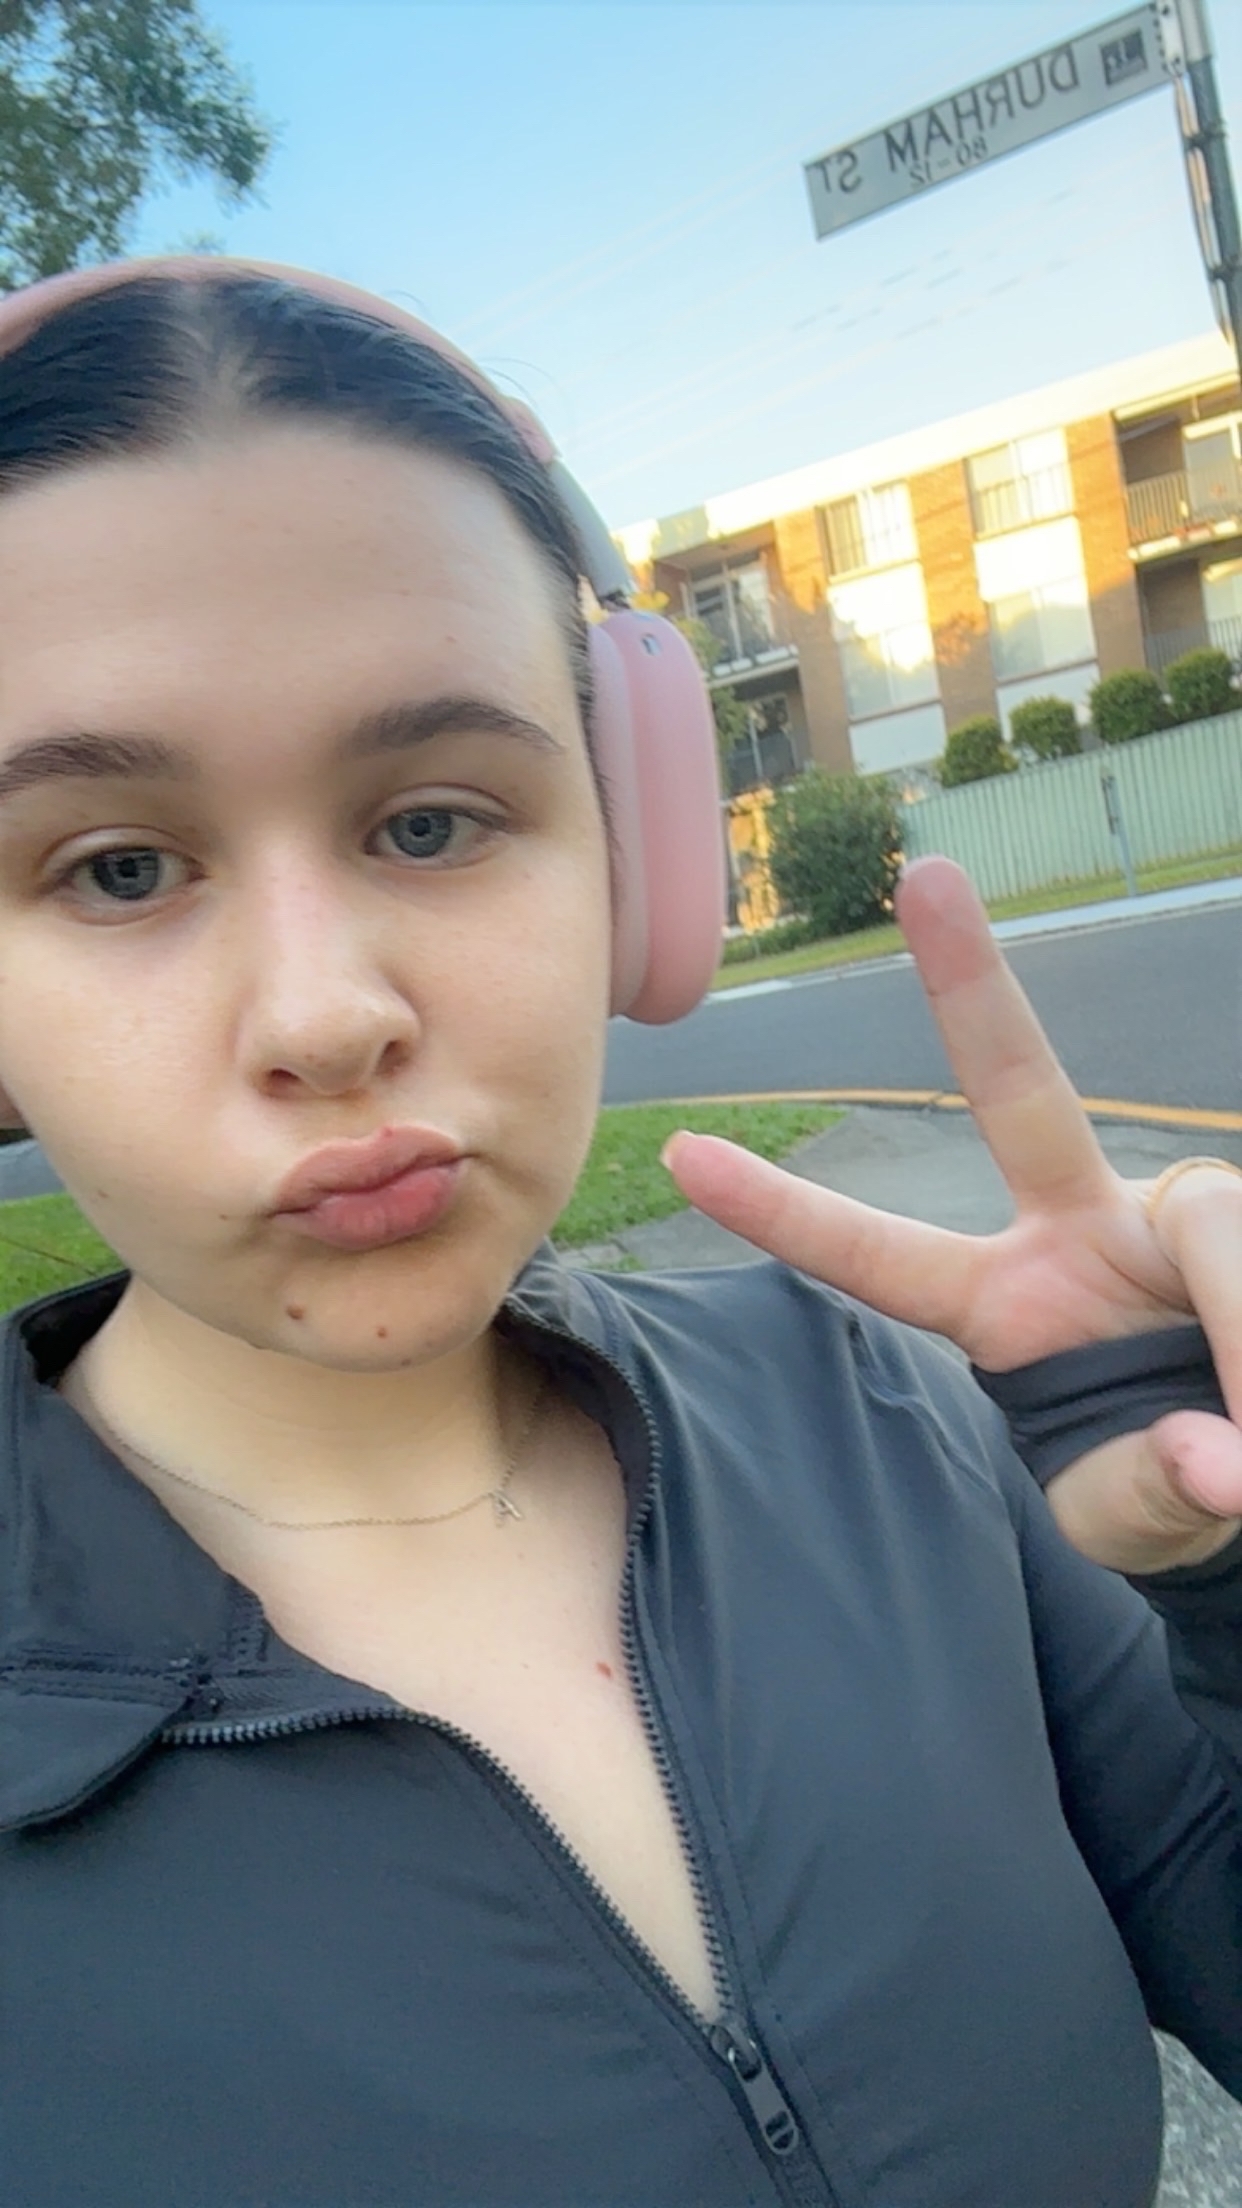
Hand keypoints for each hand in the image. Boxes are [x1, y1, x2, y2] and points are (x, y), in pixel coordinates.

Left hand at [663, 858, 1241, 1575]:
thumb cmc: (1165, 1482)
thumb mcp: (1135, 1511)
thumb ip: (1154, 1493)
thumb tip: (1218, 1463)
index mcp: (1004, 1302)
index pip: (879, 1257)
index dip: (787, 1213)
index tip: (684, 1155)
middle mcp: (1077, 1226)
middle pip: (1017, 1090)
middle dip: (970, 986)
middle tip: (927, 876)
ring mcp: (1166, 1213)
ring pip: (1205, 1218)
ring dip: (1234, 1332)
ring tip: (1240, 1454)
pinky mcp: (1230, 1219)